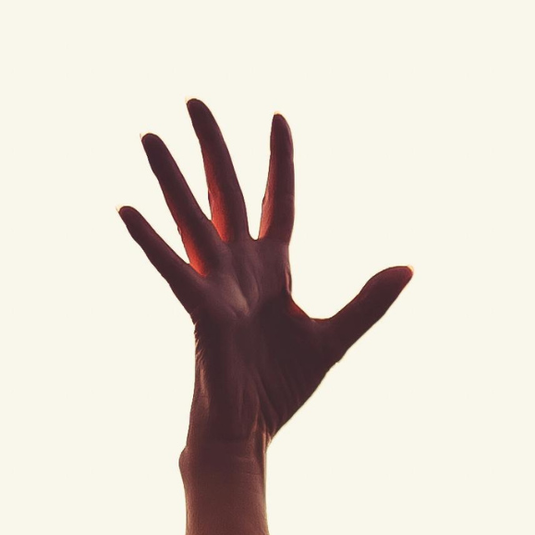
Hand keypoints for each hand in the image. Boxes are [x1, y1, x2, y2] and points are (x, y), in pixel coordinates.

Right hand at [121, 101, 411, 466]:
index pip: (277, 200)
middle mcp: (238, 268)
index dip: (279, 161)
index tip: (277, 116)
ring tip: (147, 134)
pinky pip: (171, 267)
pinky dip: (150, 240)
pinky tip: (126, 209)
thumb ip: (368, 301)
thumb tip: (408, 268)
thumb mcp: (334, 338)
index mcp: (271, 269)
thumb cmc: (281, 390)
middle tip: (193, 100)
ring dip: (170, 175)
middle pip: (225, 191)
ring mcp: (215, 285)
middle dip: (212, 146)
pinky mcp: (200, 309)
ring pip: (191, 216)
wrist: (251, 434)